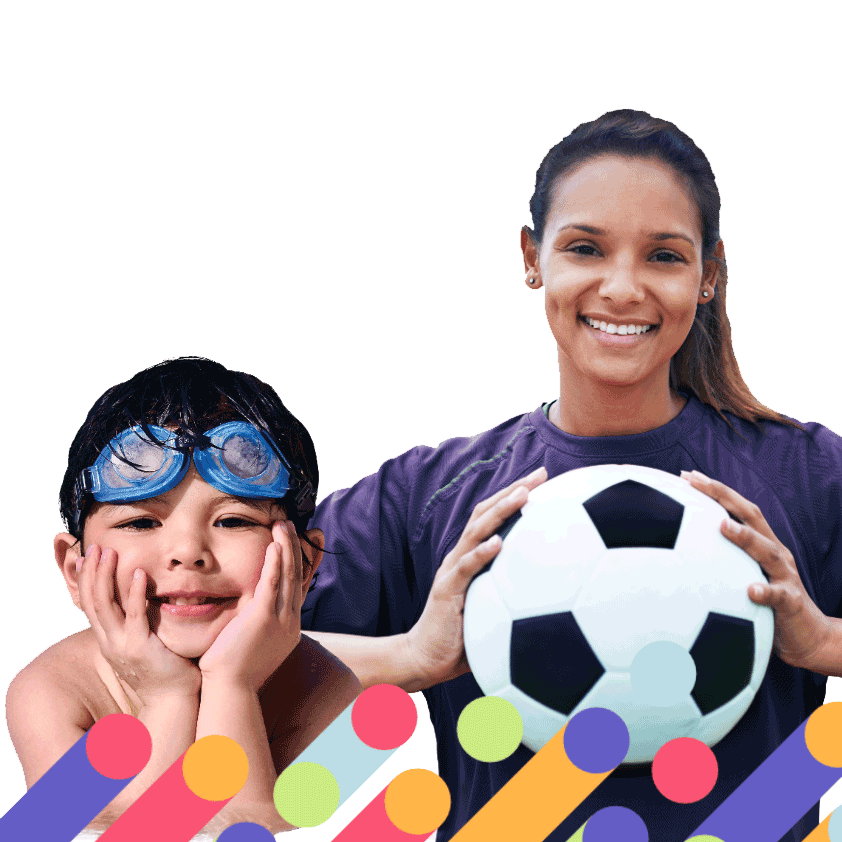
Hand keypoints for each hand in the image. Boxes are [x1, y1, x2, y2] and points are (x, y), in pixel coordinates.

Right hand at [78, 545, 201, 706]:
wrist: (173, 699)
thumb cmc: (164, 669)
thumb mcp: (142, 643)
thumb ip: (136, 623)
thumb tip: (140, 601)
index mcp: (109, 640)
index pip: (90, 604)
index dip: (86, 580)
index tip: (87, 557)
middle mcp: (109, 642)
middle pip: (92, 601)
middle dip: (91, 572)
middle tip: (93, 547)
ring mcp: (122, 645)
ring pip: (105, 605)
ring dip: (106, 577)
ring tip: (109, 553)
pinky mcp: (140, 647)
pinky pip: (134, 615)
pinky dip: (135, 593)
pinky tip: (139, 574)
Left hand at [198, 521, 302, 690]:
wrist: (230, 690)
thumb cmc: (235, 671)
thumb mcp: (255, 644)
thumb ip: (258, 624)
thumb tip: (252, 612)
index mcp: (289, 627)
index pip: (300, 587)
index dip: (304, 563)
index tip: (306, 543)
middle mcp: (290, 620)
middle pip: (298, 576)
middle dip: (297, 548)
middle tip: (292, 526)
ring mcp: (280, 619)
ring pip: (288, 575)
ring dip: (286, 547)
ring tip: (283, 525)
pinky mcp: (264, 617)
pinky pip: (273, 583)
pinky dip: (275, 562)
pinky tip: (274, 545)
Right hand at [404, 467, 547, 689]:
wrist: (426, 658)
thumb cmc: (463, 637)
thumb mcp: (494, 611)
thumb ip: (517, 598)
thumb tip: (559, 600)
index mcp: (472, 556)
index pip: (495, 516)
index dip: (516, 494)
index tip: (545, 479)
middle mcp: (461, 555)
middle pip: (486, 512)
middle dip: (514, 489)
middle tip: (542, 473)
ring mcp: (452, 569)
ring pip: (476, 531)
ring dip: (500, 511)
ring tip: (523, 495)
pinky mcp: (447, 589)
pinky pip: (466, 567)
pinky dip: (482, 553)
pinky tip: (500, 542)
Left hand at [680, 470, 830, 669]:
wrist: (808, 636)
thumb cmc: (766, 604)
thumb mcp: (742, 576)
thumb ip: (719, 561)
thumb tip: (672, 556)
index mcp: (761, 543)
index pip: (738, 509)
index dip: (714, 490)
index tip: (686, 475)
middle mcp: (774, 553)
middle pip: (751, 516)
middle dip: (722, 495)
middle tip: (695, 481)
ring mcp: (785, 575)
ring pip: (767, 550)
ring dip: (744, 536)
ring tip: (722, 525)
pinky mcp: (792, 603)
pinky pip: (779, 596)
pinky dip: (766, 591)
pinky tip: (751, 590)